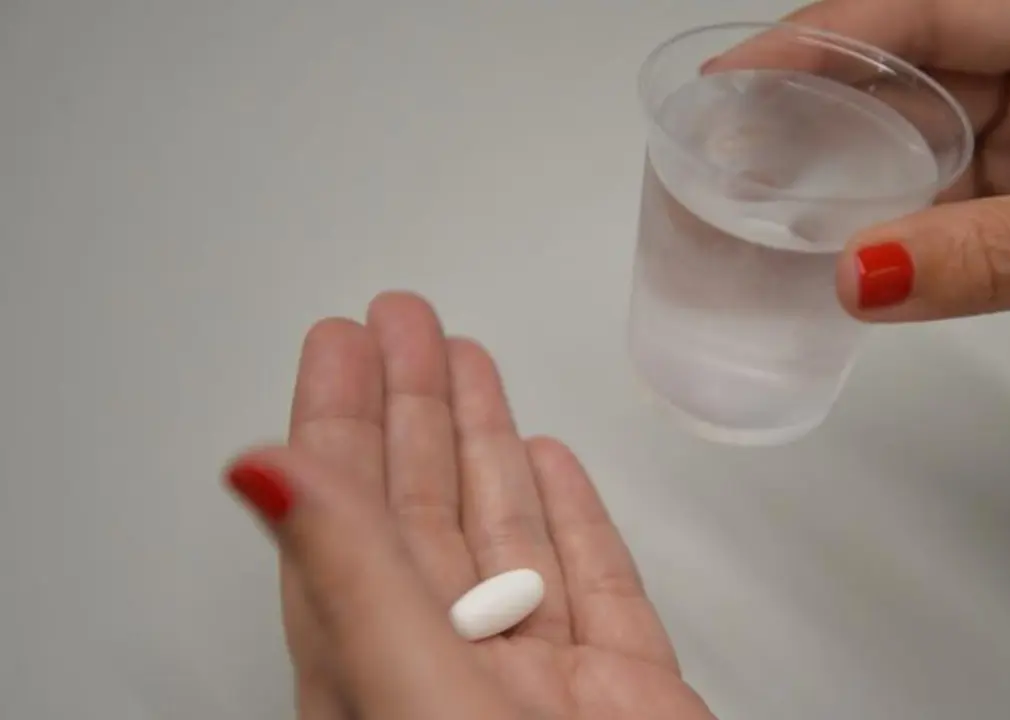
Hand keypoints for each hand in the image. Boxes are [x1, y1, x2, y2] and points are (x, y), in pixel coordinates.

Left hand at [223, 292, 713, 719]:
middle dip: (413, 407)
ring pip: (503, 538)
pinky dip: (573, 519)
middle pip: (420, 512)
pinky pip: (592, 587)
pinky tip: (550, 464)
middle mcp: (451, 675)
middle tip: (404, 323)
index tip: (341, 343)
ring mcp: (541, 687)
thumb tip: (259, 476)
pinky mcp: (625, 700)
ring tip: (472, 363)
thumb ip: (349, 582)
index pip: (346, 520)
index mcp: (379, 676)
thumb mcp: (418, 698)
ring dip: (484, 444)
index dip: (340, 421)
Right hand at [711, 0, 1009, 465]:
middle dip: (822, 101)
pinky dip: (888, 231)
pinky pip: (943, 208)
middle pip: (919, 66)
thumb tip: (857, 270)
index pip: (945, 8)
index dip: (831, 37)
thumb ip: (991, 255)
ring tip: (759, 189)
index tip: (744, 70)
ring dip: (847, 169)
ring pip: (924, 140)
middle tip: (729, 136)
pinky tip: (836, 246)